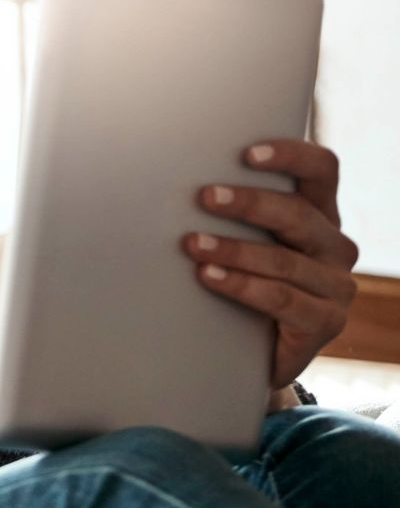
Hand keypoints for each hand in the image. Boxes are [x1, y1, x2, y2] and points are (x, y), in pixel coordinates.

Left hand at [181, 139, 359, 389]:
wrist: (255, 355)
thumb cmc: (242, 284)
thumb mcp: (245, 242)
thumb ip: (231, 214)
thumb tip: (172, 178)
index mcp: (319, 215)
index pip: (321, 171)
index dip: (291, 156)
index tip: (247, 153)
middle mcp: (335, 245)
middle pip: (298, 214)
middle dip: (248, 204)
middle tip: (204, 197)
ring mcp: (336, 285)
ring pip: (284, 260)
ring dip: (234, 249)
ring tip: (192, 244)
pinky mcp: (327, 321)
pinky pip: (281, 299)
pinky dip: (242, 286)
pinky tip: (209, 276)